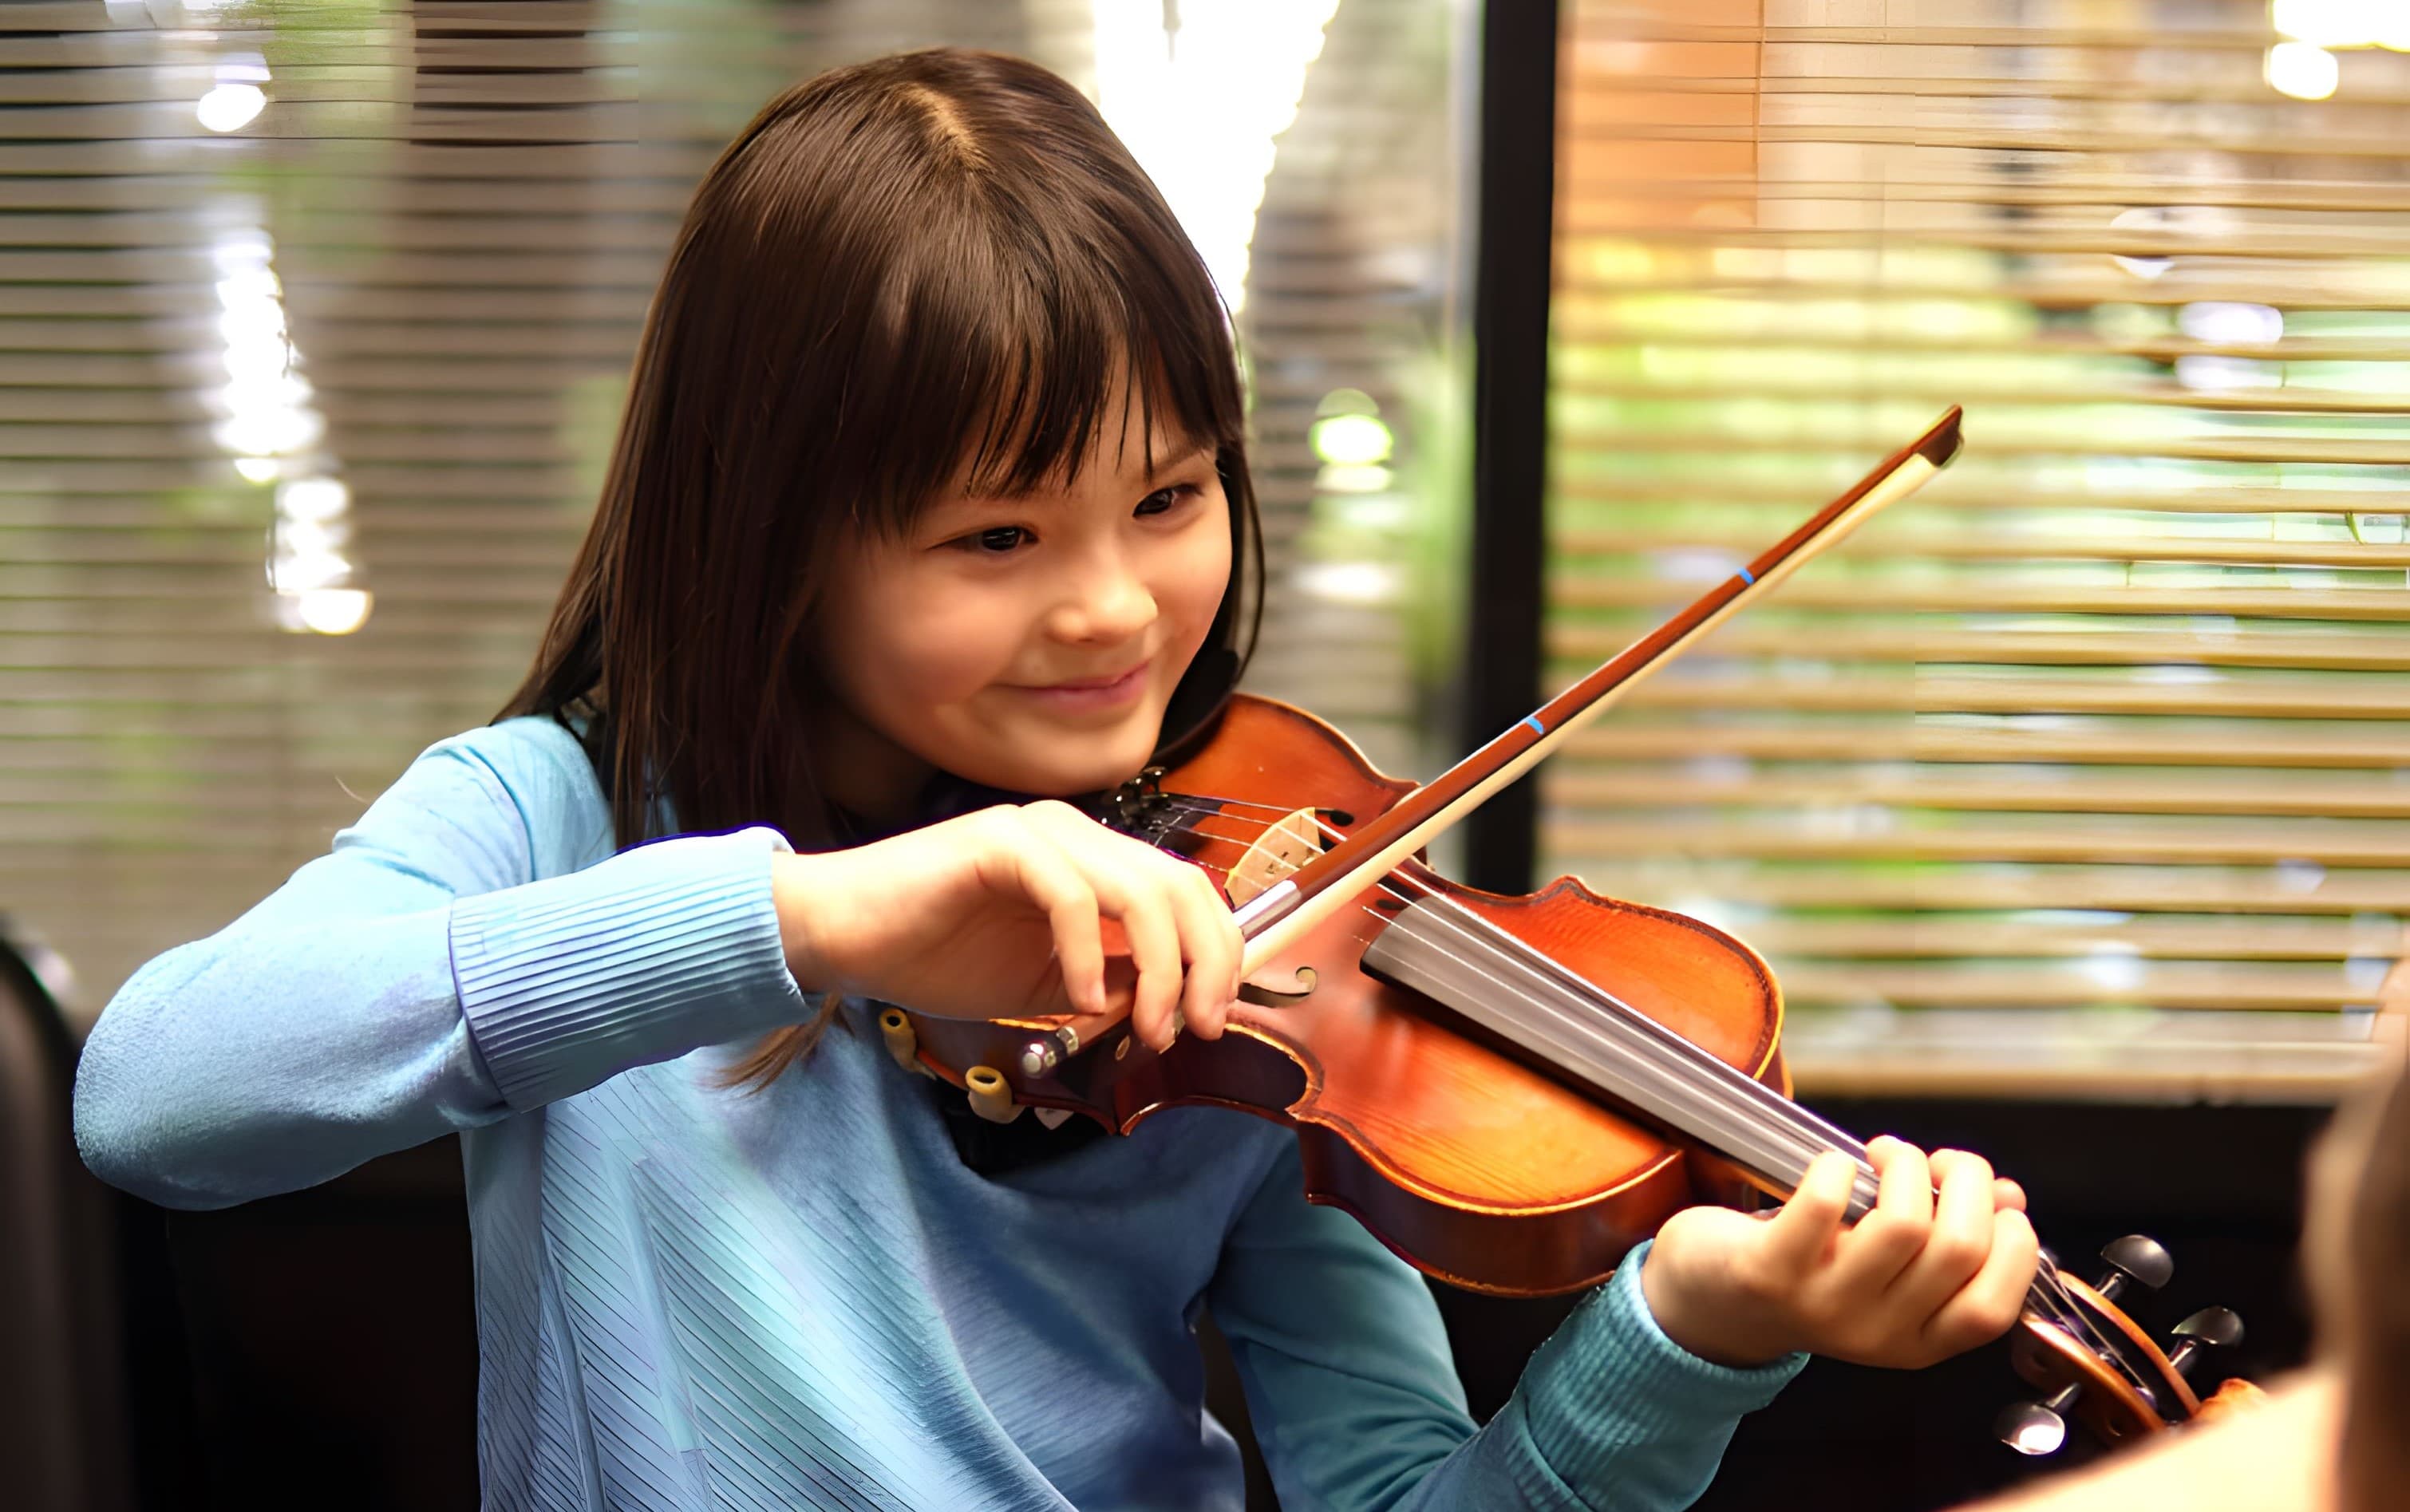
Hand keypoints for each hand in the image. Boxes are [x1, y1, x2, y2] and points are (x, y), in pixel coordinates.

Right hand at [770, 801, 1238, 1050]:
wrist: (843, 937)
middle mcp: (1077, 834)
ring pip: (1141, 890)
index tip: (1212, 1021)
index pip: (1188, 893)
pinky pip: (1073, 895)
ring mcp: (1041, 832)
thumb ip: (1107, 983)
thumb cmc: (936, 955)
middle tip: (1197, 1028)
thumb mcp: (1045, 984)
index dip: (1217, 955)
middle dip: (1204, 964)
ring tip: (1143, 1027)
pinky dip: (1087, 955)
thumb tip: (1170, 1006)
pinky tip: (1076, 1003)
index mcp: (1095, 861)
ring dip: (1158, 968)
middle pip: (1182, 886)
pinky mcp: (1001, 842)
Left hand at [1640, 1136, 2038, 1368]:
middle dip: (1965, 1182)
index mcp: (1919, 1339)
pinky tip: (1833, 1165)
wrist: (1709, 1300)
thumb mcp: (1888, 1270)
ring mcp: (1823, 1305)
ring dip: (1905, 1165)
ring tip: (1883, 1157)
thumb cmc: (1809, 1269)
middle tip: (1936, 1162)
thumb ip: (1952, 1239)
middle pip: (1959, 1249)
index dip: (2012, 1242)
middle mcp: (1877, 1332)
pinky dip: (1837, 1166)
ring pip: (1903, 1224)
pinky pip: (1824, 1205)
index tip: (1991, 1199)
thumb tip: (2009, 1196)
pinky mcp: (1770, 1271)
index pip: (1993, 1306)